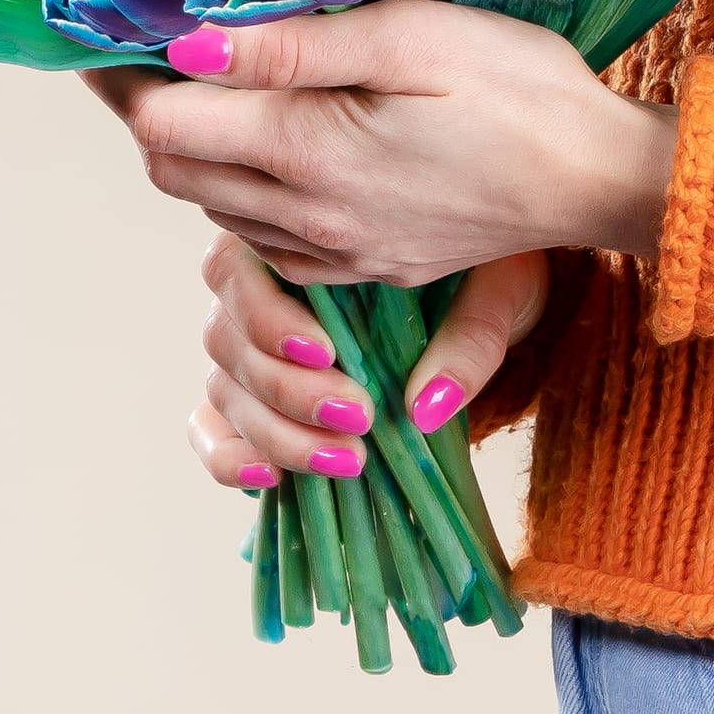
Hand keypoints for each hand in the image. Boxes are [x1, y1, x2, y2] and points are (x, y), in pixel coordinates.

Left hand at [84, 0, 675, 286]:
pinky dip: (238, 192)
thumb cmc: (519, 90)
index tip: (102, 29)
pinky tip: (266, 147)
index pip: (164, 121)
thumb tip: (186, 46)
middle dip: (145, 111)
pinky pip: (265, 239)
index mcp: (307, 151)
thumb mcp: (411, 38)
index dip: (121, 75)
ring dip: (191, 150)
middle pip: (173, 170)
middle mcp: (305, 215)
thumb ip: (291, 48)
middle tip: (141, 48)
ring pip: (212, 206)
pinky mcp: (366, 264)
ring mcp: (335, 250)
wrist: (603, 179)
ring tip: (200, 85)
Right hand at [183, 236, 550, 486]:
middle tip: (359, 417)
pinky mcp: (261, 402)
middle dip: (286, 388)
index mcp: (296, 235)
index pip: (235, 267)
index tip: (327, 353)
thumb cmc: (484, 272)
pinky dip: (229, 457)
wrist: (498, 297)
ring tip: (348, 459)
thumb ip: (467, 337)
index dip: (266, 316)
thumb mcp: (495, 290)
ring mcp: (255, 347)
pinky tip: (268, 479)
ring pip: (223, 388)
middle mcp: (261, 286)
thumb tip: (426, 406)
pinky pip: (215, 431)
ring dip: (276, 432)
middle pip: (225, 337)